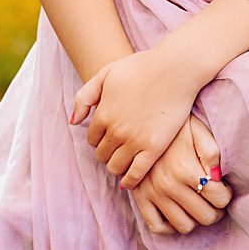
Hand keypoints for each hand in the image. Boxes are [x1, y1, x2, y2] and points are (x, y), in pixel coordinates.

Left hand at [71, 49, 202, 188]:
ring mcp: (135, 141)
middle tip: (115, 150)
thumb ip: (85, 97)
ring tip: (122, 162)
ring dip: (116, 167)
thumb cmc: (140, 68)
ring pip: (115, 167)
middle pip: (102, 155)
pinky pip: (136, 174)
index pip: (91, 139)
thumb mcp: (105, 74)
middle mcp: (116, 130)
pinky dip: (130, 181)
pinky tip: (129, 181)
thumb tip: (73, 122)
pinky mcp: (154, 148)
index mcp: (103, 114)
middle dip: (106, 153)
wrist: (174, 69)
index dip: (98, 140)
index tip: (107, 138)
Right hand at [130, 115, 231, 234]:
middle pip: (206, 216)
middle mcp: (169, 185)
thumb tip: (216, 178)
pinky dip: (169, 226)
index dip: (225, 195)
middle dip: (215, 210)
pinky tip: (177, 212)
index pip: (220, 199)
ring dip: (195, 219)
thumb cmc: (176, 127)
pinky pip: (156, 226)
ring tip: (196, 206)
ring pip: (184, 226)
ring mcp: (153, 194)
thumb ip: (211, 152)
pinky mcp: (140, 198)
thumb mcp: (198, 130)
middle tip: (212, 200)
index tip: (221, 188)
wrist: (141, 120)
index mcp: (186, 169)